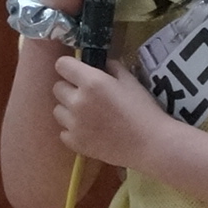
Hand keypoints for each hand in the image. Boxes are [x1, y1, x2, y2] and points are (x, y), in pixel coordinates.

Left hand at [50, 53, 163, 169]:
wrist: (151, 144)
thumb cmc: (144, 109)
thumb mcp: (130, 81)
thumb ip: (111, 67)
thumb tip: (99, 63)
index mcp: (91, 82)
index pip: (62, 65)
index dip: (69, 66)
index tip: (77, 72)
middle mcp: (77, 101)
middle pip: (57, 87)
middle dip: (69, 88)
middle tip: (86, 95)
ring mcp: (74, 124)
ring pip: (57, 110)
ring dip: (68, 109)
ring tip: (87, 115)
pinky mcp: (75, 143)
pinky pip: (63, 131)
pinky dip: (72, 130)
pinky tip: (89, 131)